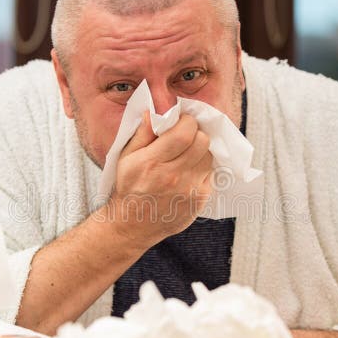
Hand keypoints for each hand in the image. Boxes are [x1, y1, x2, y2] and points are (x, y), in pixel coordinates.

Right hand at [108, 111, 212, 246]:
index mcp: (153, 161)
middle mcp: (173, 176)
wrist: (132, 225)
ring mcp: (189, 190)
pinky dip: (203, 169)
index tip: (181, 123)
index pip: (185, 132)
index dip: (187, 122)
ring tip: (188, 155)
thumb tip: (152, 113)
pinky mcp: (199, 200)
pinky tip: (189, 172)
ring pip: (209, 157)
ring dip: (201, 151)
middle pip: (203, 141)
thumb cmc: (128, 188)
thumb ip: (142, 134)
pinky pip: (211, 174)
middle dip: (196, 134)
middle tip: (186, 138)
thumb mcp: (126, 158)